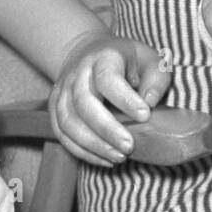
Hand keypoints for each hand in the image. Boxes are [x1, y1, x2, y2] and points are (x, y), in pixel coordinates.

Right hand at [50, 31, 171, 165]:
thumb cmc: (125, 60)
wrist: (88, 52)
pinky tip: (104, 159)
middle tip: (129, 147)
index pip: (108, 78)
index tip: (145, 116)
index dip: (125, 99)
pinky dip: (81, 151)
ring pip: (68, 121)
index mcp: (103, 57)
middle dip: (106, 129)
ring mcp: (63, 91)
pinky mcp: (55, 108)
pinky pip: (61, 134)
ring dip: (93, 144)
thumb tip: (150, 102)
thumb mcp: (149, 60)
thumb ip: (156, 79)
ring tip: (119, 157)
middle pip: (84, 102)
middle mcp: (78, 72)